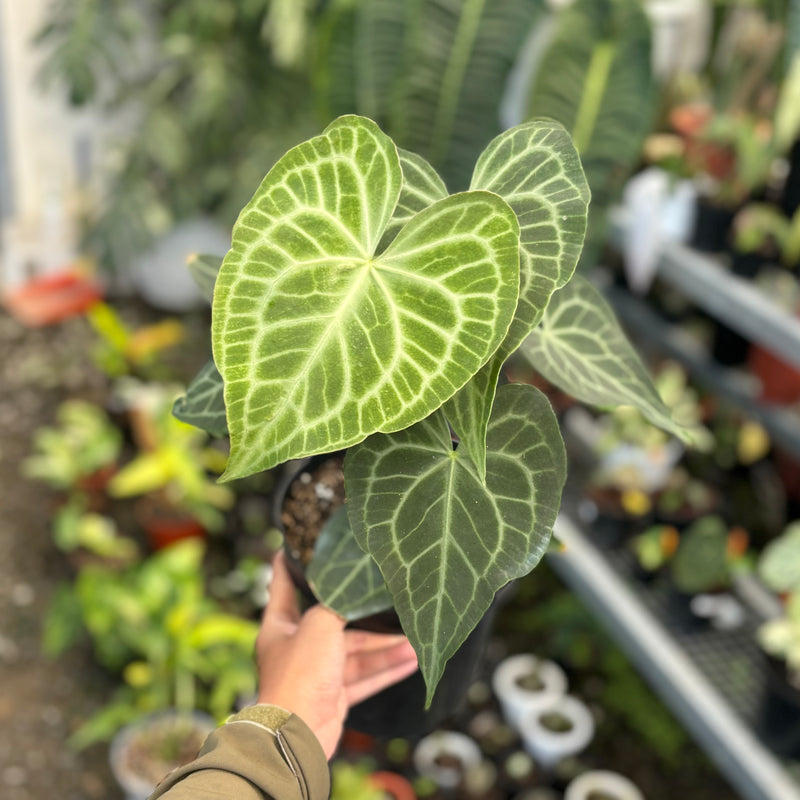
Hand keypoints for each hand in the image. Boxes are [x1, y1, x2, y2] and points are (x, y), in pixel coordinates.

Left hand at [255, 551, 418, 757]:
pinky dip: (386, 670)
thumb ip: (338, 603)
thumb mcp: (319, 624)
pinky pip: (364, 678)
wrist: (297, 735)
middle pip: (334, 622)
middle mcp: (297, 646)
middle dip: (364, 615)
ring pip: (355, 653)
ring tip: (414, 637)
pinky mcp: (333, 696)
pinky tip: (411, 660)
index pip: (284, 585)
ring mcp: (316, 673)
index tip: (297, 542)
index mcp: (280, 625)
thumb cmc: (299, 674)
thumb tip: (357, 588)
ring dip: (384, 646)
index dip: (291, 563)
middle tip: (387, 597)